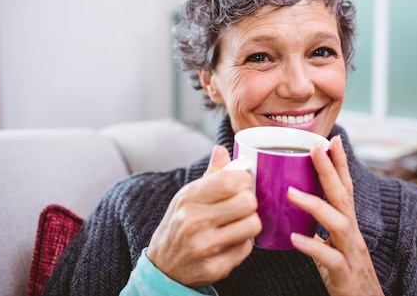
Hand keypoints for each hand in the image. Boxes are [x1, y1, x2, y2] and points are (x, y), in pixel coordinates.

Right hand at [146, 145, 261, 288]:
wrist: (163, 267)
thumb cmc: (179, 224)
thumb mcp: (187, 196)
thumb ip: (210, 174)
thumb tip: (222, 150)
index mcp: (189, 198)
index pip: (231, 180)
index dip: (245, 180)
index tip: (241, 185)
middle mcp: (195, 221)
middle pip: (248, 202)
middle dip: (249, 203)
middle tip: (241, 207)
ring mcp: (204, 246)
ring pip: (253, 225)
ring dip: (249, 224)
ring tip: (237, 224)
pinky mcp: (215, 268)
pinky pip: (247, 249)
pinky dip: (242, 245)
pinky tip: (228, 242)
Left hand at [287, 136, 383, 295]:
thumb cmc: (347, 276)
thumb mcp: (335, 247)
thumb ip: (320, 230)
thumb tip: (297, 211)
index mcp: (348, 225)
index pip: (345, 188)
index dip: (340, 163)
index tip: (332, 138)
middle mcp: (353, 234)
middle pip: (343, 196)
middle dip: (330, 169)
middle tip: (316, 146)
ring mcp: (351, 254)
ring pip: (339, 223)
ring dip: (315, 205)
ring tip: (291, 193)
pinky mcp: (345, 275)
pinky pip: (331, 259)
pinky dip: (314, 247)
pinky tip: (296, 240)